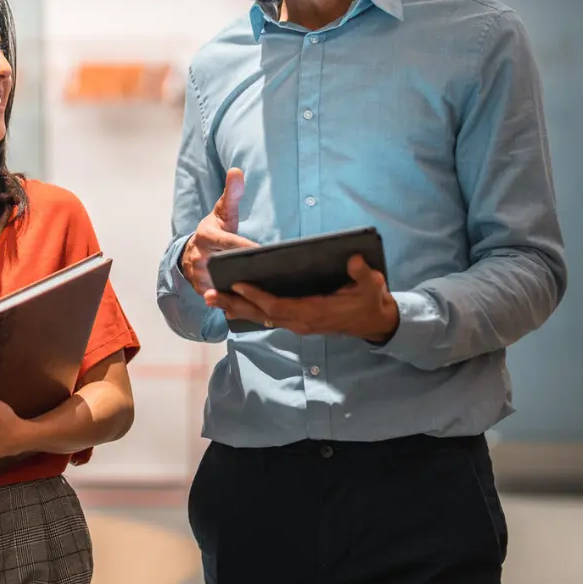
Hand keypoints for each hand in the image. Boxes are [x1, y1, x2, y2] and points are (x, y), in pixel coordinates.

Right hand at [181, 168, 255, 295]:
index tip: (262, 249)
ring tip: (263, 291)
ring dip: (240, 288)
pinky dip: (233, 301)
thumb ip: (232, 193)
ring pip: (221, 283)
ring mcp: (198, 275)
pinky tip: (251, 303)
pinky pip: (218, 297)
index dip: (244, 246)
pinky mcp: (200, 290)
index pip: (228, 242)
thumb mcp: (222, 212)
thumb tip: (237, 170)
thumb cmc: (214, 230)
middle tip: (268, 273)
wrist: (190, 251)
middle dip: (244, 269)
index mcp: (206, 235)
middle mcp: (199, 256)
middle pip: (225, 265)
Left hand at [206, 255, 400, 342]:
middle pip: (262, 314)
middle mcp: (301, 322)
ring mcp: (297, 324)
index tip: (238, 284)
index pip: (279, 307)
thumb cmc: (370, 300)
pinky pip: (266, 317)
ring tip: (210, 298)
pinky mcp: (296, 321)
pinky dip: (247, 310)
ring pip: (260, 317)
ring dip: (235, 308)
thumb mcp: (372, 285)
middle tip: (209, 294)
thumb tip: (353, 259)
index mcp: (314, 313)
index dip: (258, 297)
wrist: (374, 320)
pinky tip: (231, 303)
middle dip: (235, 304)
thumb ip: (362, 274)